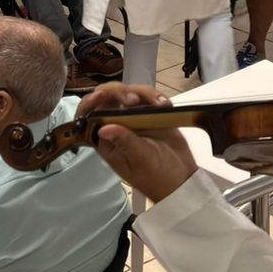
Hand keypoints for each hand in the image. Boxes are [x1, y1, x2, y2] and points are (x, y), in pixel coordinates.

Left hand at [76, 84, 198, 202]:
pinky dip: (156, 97)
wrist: (183, 179)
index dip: (90, 103)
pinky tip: (165, 104)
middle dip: (120, 92)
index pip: (89, 116)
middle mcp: (116, 125)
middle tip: (134, 99)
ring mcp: (133, 117)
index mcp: (106, 140)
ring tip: (160, 105)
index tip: (100, 96)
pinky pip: (148, 97)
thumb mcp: (140, 160)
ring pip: (130, 92)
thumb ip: (125, 142)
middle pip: (109, 97)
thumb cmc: (157, 177)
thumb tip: (103, 128)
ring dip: (143, 93)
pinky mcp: (150, 113)